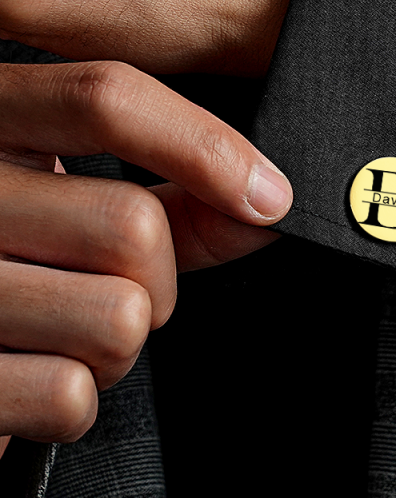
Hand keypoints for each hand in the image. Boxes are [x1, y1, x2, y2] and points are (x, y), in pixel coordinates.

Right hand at [0, 60, 291, 454]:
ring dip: (118, 342)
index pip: (106, 101)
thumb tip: (264, 204)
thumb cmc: (13, 245)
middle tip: (113, 281)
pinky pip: (68, 395)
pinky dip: (72, 396)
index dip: (205, 148)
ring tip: (66, 323)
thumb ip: (173, 190)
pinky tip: (32, 366)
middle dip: (157, 277)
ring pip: (117, 319)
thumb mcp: (76, 191)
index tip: (268, 194)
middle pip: (133, 228)